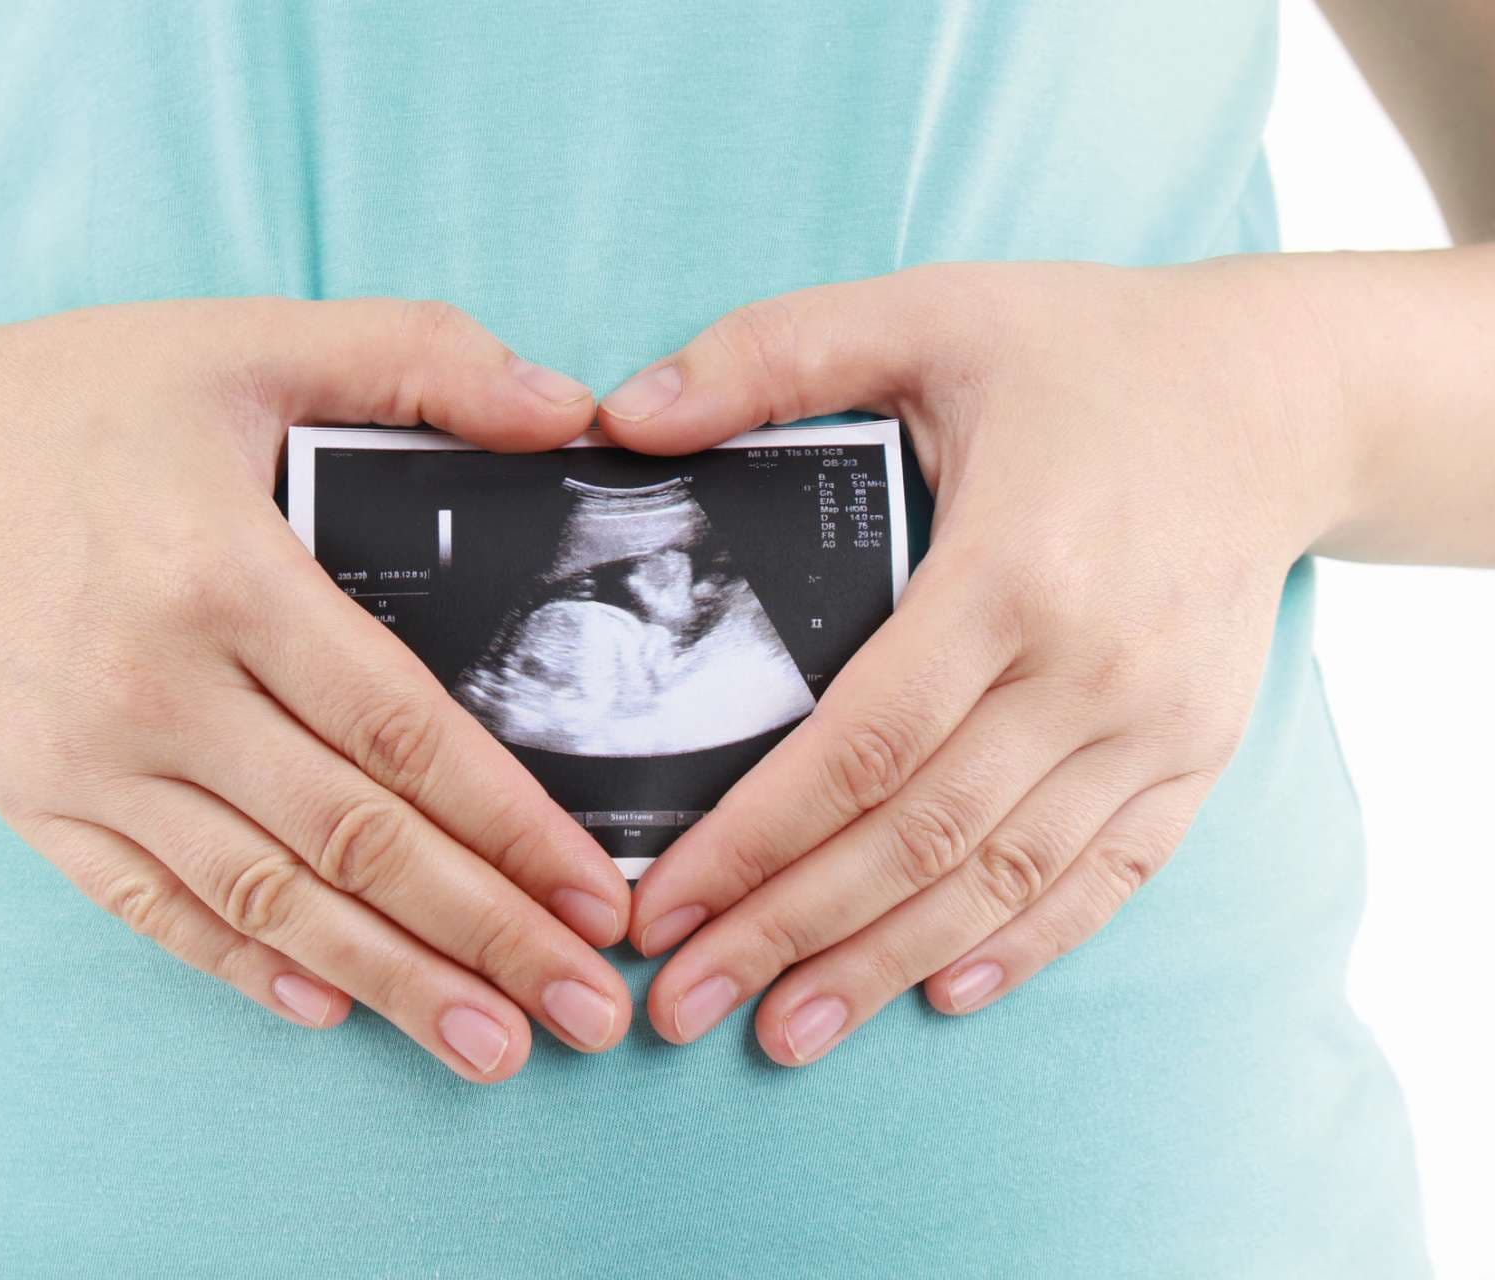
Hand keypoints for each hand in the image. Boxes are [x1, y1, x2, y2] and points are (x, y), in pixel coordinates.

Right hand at [0, 297, 633, 1081]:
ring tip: (492, 1049)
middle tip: (585, 1010)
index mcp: (224, 575)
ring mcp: (89, 760)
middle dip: (484, 935)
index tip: (596, 896)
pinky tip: (333, 1008)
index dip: (510, 824)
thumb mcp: (253, 340)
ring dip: (390, 982)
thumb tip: (573, 411)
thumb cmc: (86, 402)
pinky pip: (155, 907)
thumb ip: (422, 360)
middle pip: (353, 838)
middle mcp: (155, 687)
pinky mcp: (38, 802)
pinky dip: (246, 964)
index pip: (401, 730)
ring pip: (267, 896)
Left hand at [595, 259, 1347, 1064]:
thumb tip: (620, 416)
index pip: (860, 745)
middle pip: (917, 836)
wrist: (1275, 396)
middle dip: (789, 932)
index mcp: (1009, 569)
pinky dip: (1024, 944)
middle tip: (685, 1004)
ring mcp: (1154, 723)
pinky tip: (940, 990)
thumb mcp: (923, 314)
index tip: (665, 906)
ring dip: (886, 966)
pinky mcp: (1194, 753)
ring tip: (784, 1030)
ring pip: (1002, 877)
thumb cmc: (1083, 352)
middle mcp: (1089, 667)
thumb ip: (767, 356)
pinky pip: (1106, 877)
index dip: (754, 839)